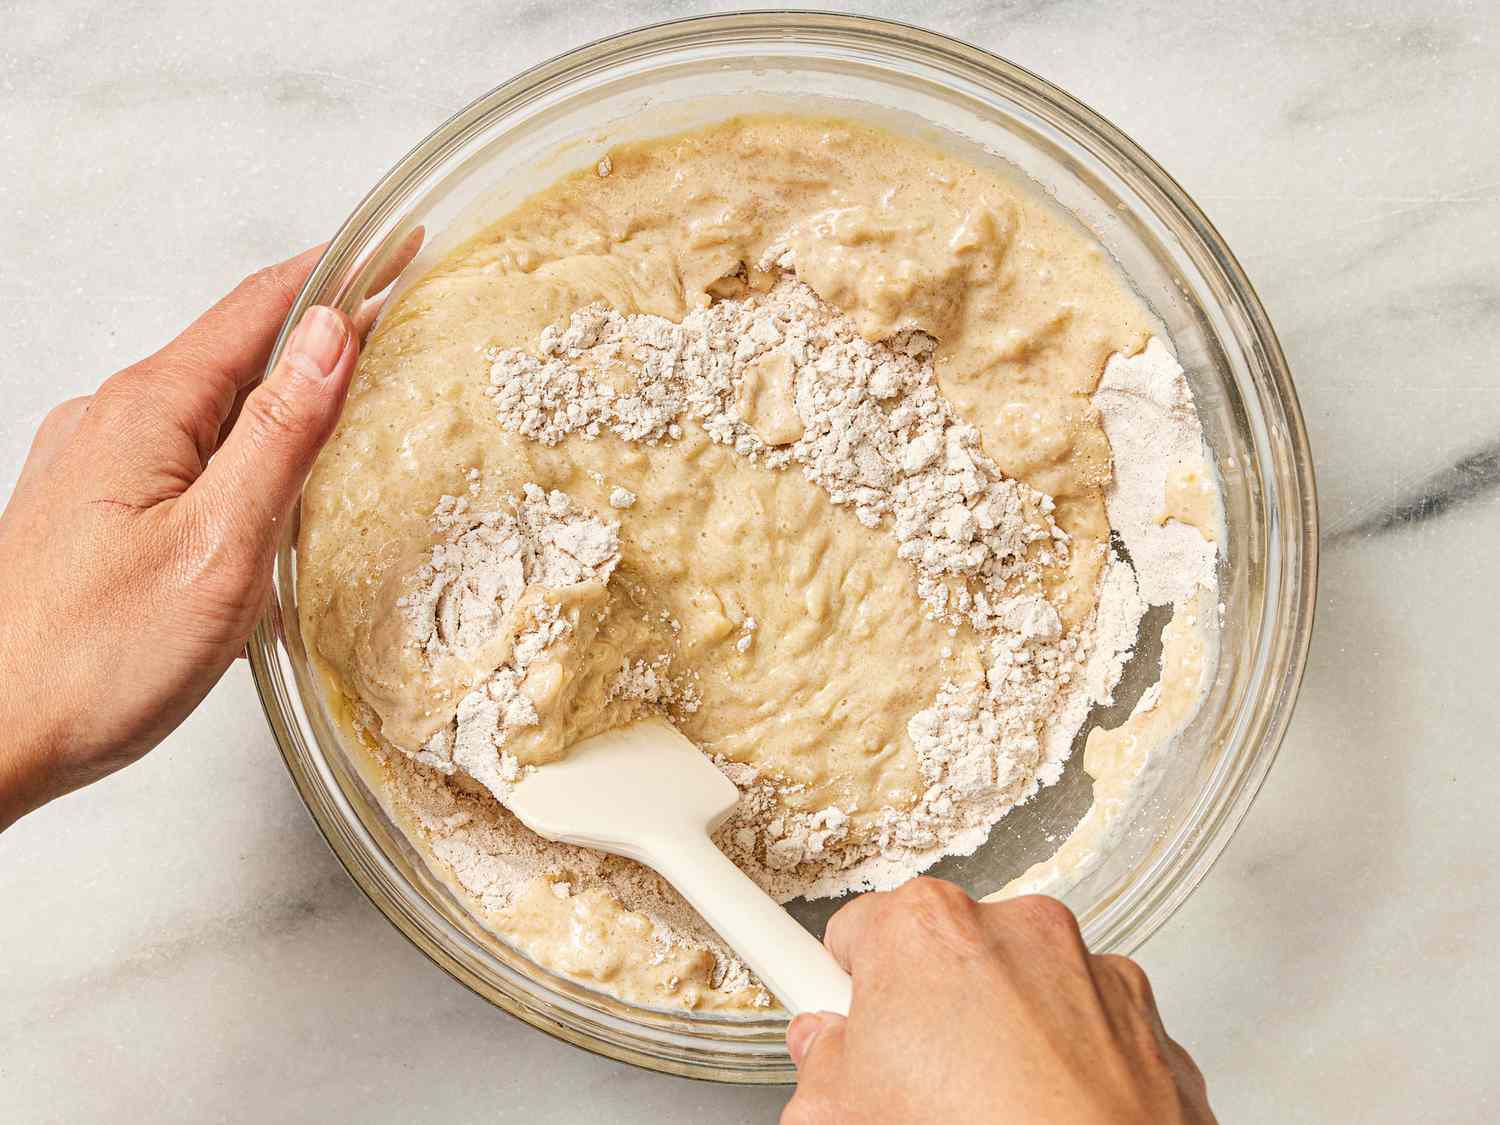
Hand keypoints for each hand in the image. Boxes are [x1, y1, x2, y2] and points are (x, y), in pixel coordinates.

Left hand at [0, 248, 358, 829]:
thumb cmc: (93, 658)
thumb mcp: (218, 544)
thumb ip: (280, 435)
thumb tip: (331, 335)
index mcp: (146, 411)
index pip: (258, 309)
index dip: (337, 274)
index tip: (396, 248)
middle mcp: (111, 419)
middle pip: (233, 346)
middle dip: (317, 325)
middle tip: (396, 318)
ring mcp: (95, 462)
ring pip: (208, 399)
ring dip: (281, 383)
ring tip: (350, 389)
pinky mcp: (93, 507)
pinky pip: (183, 445)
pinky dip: (242, 435)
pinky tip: (269, 469)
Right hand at [783, 879, 1214, 1124]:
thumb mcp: (844, 1116)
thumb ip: (820, 1070)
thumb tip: (822, 1060)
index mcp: (924, 929)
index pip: (852, 934)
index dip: (841, 986)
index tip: (831, 1001)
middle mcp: (1010, 925)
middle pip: (940, 957)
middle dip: (925, 1013)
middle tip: (914, 1090)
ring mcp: (1086, 964)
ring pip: (1017, 983)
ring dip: (1002, 1030)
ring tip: (992, 1111)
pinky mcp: (1142, 1010)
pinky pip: (1085, 1018)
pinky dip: (1069, 1056)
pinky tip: (1049, 1112)